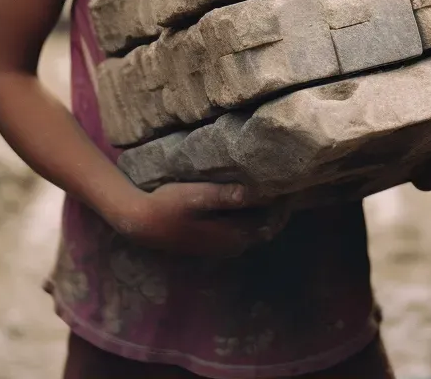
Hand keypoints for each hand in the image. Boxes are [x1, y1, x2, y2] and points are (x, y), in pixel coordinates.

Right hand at [112, 182, 290, 257]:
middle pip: (261, 230)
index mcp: (231, 236)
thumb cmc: (169, 205)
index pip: (268, 225)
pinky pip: (238, 231)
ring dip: (260, 214)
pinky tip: (243, 200)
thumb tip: (254, 193)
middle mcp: (230, 247)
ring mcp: (219, 247)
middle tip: (283, 184)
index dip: (281, 208)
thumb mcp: (197, 196)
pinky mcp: (209, 242)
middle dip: (274, 211)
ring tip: (268, 188)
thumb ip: (225, 196)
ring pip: (250, 231)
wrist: (140, 222)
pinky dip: (246, 217)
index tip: (290, 186)